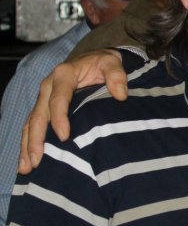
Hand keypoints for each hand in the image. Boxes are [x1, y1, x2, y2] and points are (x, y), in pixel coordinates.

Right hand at [18, 49, 127, 172]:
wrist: (96, 58)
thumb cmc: (104, 63)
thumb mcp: (113, 62)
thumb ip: (117, 75)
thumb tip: (121, 95)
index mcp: (63, 75)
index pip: (59, 98)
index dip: (59, 118)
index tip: (64, 137)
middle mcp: (48, 86)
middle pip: (38, 115)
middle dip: (36, 139)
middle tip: (37, 161)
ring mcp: (44, 97)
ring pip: (31, 123)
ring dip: (27, 146)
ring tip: (26, 167)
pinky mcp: (44, 106)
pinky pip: (32, 125)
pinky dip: (28, 143)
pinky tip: (27, 161)